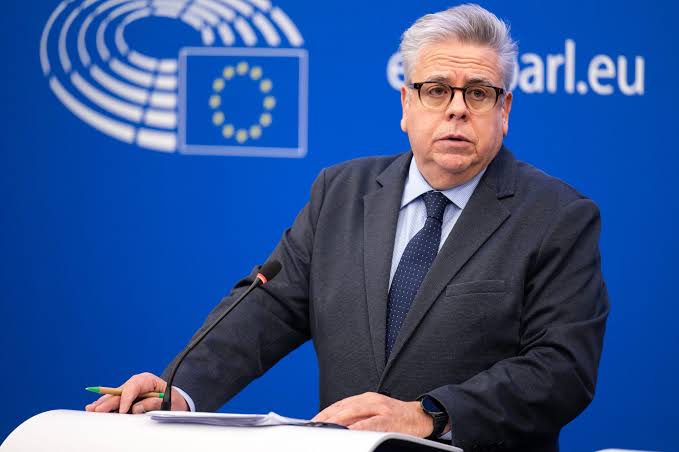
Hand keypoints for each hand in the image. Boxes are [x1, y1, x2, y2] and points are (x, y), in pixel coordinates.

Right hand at [84, 372, 188, 413]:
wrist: (176, 402)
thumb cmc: (174, 400)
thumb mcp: (170, 401)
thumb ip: (154, 403)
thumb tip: (136, 408)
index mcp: (148, 380)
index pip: (134, 386)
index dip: (127, 398)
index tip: (124, 410)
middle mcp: (136, 384)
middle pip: (121, 391)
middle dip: (109, 401)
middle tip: (98, 410)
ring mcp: (130, 391)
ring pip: (115, 396)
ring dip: (103, 402)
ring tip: (91, 408)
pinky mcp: (127, 400)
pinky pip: (115, 401)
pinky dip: (105, 405)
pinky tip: (95, 408)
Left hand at [311, 392, 433, 436]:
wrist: (420, 416)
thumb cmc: (395, 417)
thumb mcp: (374, 412)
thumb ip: (357, 417)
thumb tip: (338, 426)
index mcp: (365, 398)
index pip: (340, 404)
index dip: (325, 412)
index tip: (313, 421)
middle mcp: (371, 400)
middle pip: (343, 407)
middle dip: (327, 417)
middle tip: (314, 426)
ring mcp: (380, 408)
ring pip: (354, 412)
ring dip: (338, 420)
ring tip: (325, 428)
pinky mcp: (389, 418)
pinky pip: (371, 423)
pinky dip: (359, 427)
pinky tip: (349, 432)